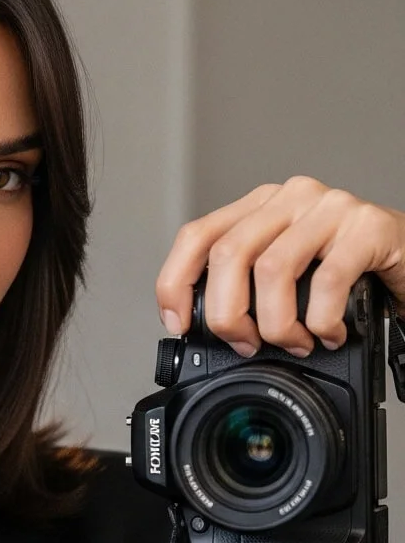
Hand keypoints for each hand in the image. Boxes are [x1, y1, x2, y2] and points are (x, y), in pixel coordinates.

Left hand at [155, 175, 404, 358]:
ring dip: (275, 323)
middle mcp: (288, 198)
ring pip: (271, 269)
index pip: (196, 236)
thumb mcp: (288, 272)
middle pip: (227, 254)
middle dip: (227, 313)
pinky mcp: (367, 226)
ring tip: (293, 342)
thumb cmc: (348, 270)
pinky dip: (321, 320)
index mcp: (258, 207)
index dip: (175, 282)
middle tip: (245, 344)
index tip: (179, 324)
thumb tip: (205, 327)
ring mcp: (328, 208)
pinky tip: (328, 333)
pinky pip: (326, 281)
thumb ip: (247, 285)